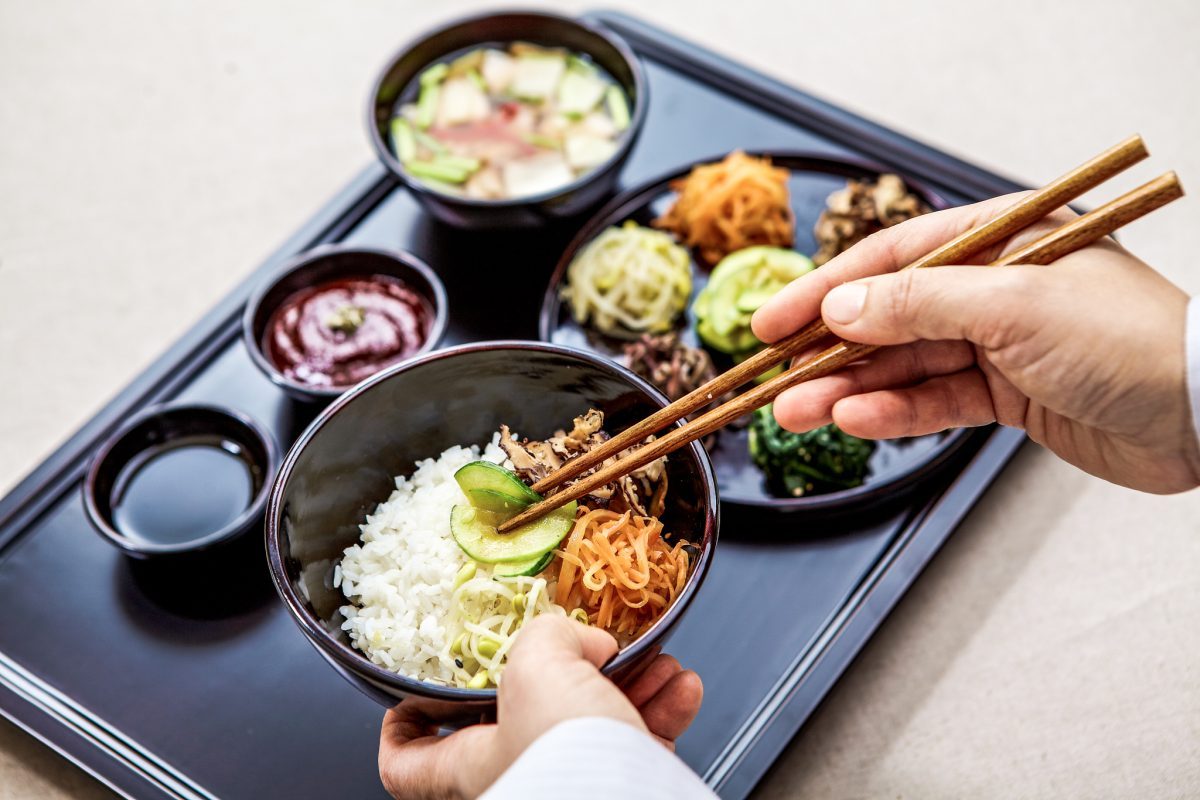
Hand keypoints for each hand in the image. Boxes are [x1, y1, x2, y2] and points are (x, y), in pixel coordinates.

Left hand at [378, 615, 702, 798]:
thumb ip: (546, 636)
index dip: (401, 729)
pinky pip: (644, 736)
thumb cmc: (565, 751)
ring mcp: (574, 778)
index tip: (408, 702)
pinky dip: (665, 705)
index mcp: (471, 761)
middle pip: (530, 714)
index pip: (407, 761)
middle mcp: (520, 772)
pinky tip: (681, 686)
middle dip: (571, 670)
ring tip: (655, 661)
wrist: (632, 794)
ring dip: (635, 679)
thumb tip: (581, 641)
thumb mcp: (534, 664)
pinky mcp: (626, 781)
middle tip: (595, 648)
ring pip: (597, 719)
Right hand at [751, 194, 1199, 493]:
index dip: (827, 289)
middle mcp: (994, 288)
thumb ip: (919, 305)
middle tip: (773, 377)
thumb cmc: (1128, 339)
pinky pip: (936, 401)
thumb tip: (840, 307)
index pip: (893, 259)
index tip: (773, 320)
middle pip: (890, 316)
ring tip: (795, 412)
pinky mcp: (1009, 396)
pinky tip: (856, 422)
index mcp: (1001, 240)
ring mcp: (1000, 344)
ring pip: (905, 365)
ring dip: (849, 389)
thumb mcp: (1013, 306)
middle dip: (828, 349)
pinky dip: (895, 413)